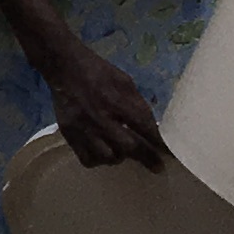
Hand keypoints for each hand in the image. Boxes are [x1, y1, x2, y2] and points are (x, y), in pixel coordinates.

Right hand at [42, 40, 166, 169]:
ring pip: (108, 156)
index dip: (159, 143)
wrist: (64, 66)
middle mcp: (100, 117)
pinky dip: (99, 160)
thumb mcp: (124, 81)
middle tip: (157, 166)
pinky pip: (87, 159)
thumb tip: (152, 127)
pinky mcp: (69, 134)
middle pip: (128, 146)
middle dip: (147, 157)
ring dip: (121, 156)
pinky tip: (103, 152)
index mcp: (116, 100)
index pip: (143, 127)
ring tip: (124, 152)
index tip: (169, 155)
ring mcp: (83, 128)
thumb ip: (137, 104)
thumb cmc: (98, 71)